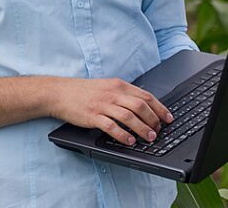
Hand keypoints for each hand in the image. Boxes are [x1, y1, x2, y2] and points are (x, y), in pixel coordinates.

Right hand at [49, 77, 172, 145]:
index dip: (160, 108)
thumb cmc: (83, 91)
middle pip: (140, 106)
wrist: (59, 93)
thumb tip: (143, 108)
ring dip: (142, 129)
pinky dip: (122, 135)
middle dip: (154, 121)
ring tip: (149, 138)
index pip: (145, 96)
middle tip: (158, 131)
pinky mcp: (92, 116)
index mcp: (118, 85)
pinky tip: (129, 141)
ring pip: (129, 117)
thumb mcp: (106, 87)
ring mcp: (102, 105)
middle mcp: (112, 94)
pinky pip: (111, 126)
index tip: (168, 119)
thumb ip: (123, 95)